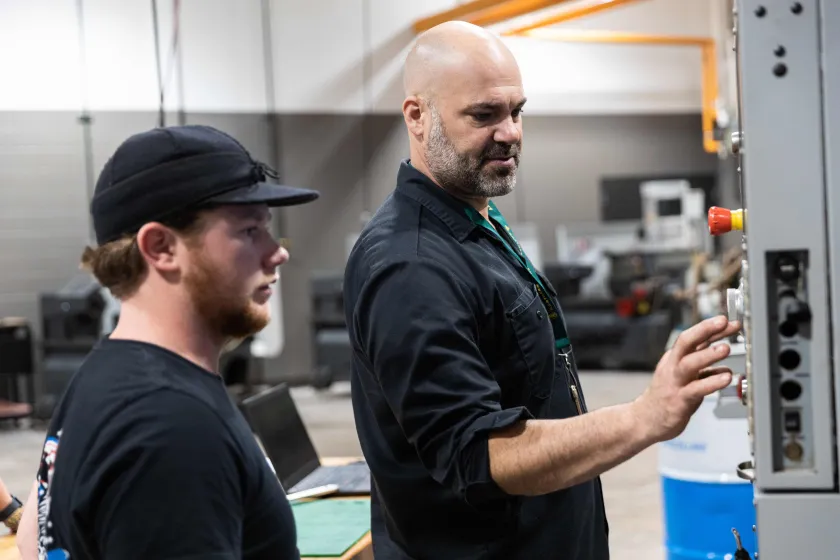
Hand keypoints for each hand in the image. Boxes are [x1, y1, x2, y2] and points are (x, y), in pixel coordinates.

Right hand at [633, 315, 740, 442]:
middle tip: (723, 322)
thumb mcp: (683, 376)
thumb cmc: (666, 397)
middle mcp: (672, 366)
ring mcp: (674, 383)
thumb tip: (723, 361)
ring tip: (725, 348)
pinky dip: (711, 382)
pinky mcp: (679, 400)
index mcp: (674, 358)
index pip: (692, 338)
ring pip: (689, 363)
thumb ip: (702, 368)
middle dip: (705, 330)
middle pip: (686, 342)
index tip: (727, 321)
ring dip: (708, 354)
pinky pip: (696, 389)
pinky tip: (725, 378)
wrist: (644, 419)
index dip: (710, 327)